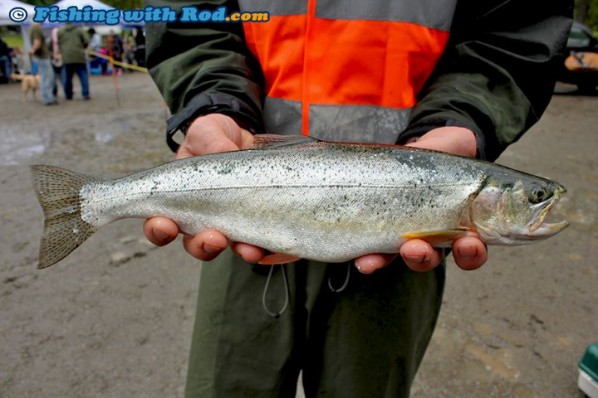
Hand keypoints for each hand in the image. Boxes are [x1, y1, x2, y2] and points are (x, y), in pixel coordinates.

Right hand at [143, 114, 263, 262]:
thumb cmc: (217, 137)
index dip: (159, 230)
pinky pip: (258, 242)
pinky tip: (266, 245)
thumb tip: (223, 151)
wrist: (249, 139)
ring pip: (230, 247)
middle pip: (196, 244)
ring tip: (246, 249)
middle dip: (202, 246)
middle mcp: (203, 218)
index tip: (164, 224)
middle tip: (212, 238)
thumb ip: (209, 139)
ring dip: (236, 250)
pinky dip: (262, 247)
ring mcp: (230, 223)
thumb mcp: (208, 130)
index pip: (161, 223)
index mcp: (180, 199)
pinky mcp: (255, 223)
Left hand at [355, 126, 486, 273]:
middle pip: (433, 259)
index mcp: (460, 225)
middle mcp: (433, 237)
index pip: (469, 251)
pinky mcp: (380, 233)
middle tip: (419, 249)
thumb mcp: (453, 147)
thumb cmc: (440, 154)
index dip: (471, 254)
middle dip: (427, 257)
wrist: (412, 155)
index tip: (470, 244)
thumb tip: (464, 142)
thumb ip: (459, 147)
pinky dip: (372, 260)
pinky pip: (377, 252)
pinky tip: (364, 262)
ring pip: (404, 258)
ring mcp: (405, 237)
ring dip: (399, 258)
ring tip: (397, 251)